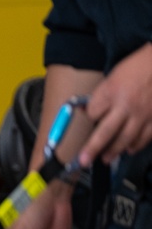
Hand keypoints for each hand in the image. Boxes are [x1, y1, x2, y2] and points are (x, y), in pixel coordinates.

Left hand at [79, 42, 151, 166]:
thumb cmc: (138, 67)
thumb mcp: (113, 76)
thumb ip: (100, 95)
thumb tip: (84, 109)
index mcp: (112, 91)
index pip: (93, 113)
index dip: (90, 117)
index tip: (91, 118)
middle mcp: (126, 105)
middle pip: (105, 132)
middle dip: (92, 148)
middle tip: (84, 161)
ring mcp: (143, 113)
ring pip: (125, 139)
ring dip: (114, 151)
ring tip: (106, 159)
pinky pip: (145, 137)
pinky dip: (136, 145)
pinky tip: (130, 149)